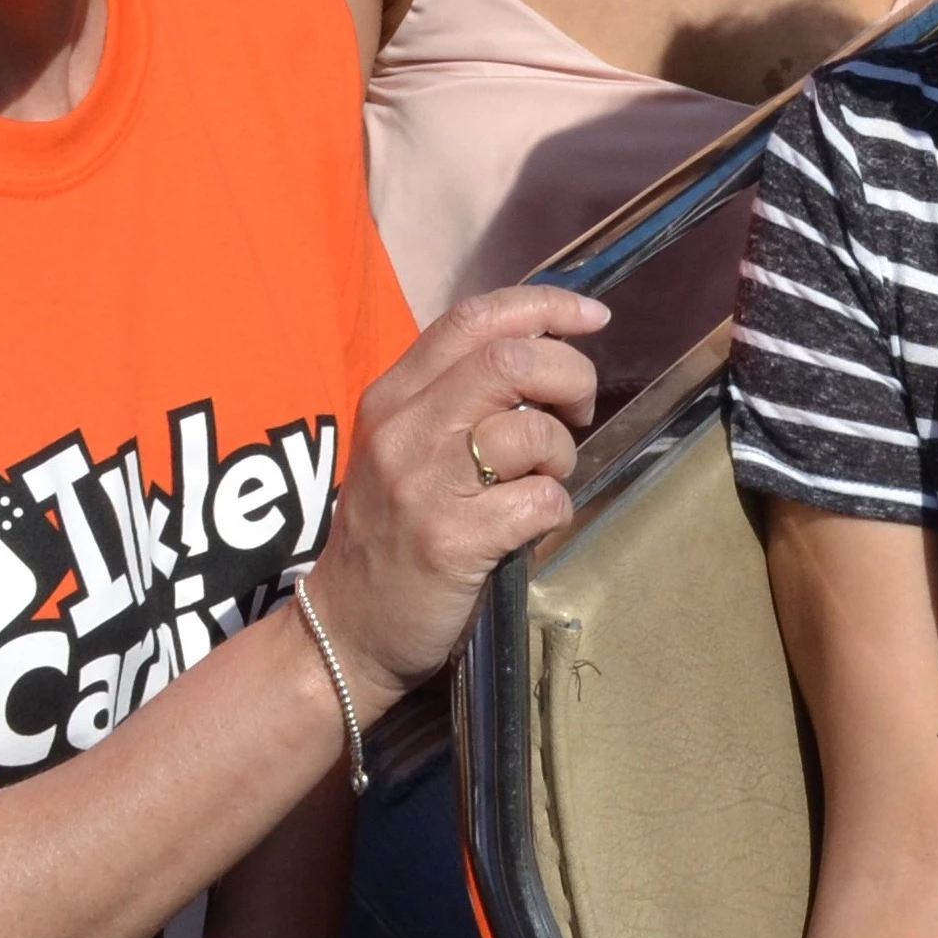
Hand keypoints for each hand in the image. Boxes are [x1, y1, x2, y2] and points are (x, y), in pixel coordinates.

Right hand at [298, 286, 607, 706]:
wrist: (345, 630)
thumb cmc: (390, 532)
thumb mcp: (405, 446)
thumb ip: (457, 396)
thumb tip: (545, 354)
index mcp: (392, 397)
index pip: (472, 320)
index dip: (543, 307)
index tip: (592, 317)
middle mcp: (403, 432)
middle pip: (510, 361)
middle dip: (570, 375)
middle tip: (579, 411)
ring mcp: (424, 487)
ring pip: (531, 431)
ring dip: (562, 453)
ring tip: (545, 479)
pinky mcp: (452, 542)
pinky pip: (541, 502)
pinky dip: (556, 509)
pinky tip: (534, 525)